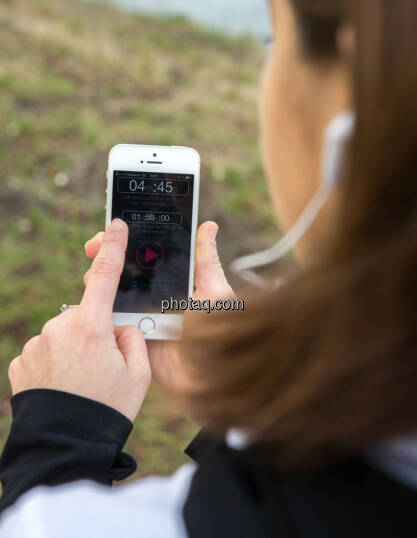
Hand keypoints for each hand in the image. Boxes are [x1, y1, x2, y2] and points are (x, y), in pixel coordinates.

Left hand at [8, 219, 150, 421]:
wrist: (65, 447)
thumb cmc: (107, 410)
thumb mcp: (138, 373)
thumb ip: (132, 337)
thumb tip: (118, 325)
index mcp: (91, 326)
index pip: (105, 276)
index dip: (113, 247)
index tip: (116, 225)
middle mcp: (59, 328)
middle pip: (85, 315)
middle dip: (95, 331)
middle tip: (103, 368)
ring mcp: (37, 344)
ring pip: (64, 334)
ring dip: (74, 349)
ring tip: (81, 384)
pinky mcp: (21, 361)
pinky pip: (45, 352)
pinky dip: (55, 363)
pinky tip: (63, 387)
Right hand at [84, 221, 232, 392]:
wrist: (212, 374)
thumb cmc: (221, 331)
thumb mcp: (215, 289)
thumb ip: (206, 260)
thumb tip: (208, 225)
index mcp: (177, 283)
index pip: (149, 256)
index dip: (130, 241)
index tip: (114, 228)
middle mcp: (158, 298)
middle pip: (127, 272)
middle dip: (108, 256)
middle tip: (94, 246)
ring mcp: (144, 317)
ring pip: (114, 294)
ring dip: (99, 280)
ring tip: (91, 270)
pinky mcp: (133, 337)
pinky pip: (113, 321)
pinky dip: (100, 308)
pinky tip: (90, 295)